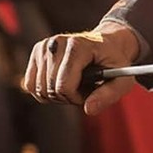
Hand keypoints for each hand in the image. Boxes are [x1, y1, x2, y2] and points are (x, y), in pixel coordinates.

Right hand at [23, 22, 139, 114]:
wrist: (106, 44)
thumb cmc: (114, 63)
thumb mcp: (122, 80)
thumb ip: (108, 95)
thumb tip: (88, 109)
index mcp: (77, 46)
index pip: (64, 85)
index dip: (76, 98)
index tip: (89, 92)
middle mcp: (57, 43)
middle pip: (50, 89)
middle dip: (67, 97)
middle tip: (83, 90)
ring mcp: (44, 46)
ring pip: (38, 89)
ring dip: (57, 95)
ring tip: (74, 85)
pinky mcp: (37, 52)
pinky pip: (30, 85)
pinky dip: (44, 91)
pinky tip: (60, 83)